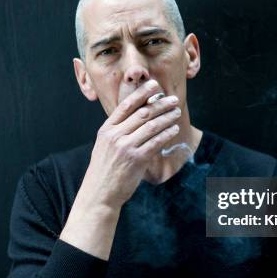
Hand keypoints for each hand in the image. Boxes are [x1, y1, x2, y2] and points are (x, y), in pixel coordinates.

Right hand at [79, 79, 180, 208]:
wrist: (100, 192)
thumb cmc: (104, 169)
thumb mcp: (105, 145)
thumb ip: (118, 131)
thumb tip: (138, 117)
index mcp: (106, 129)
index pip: (126, 105)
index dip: (142, 93)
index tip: (154, 85)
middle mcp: (115, 136)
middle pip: (142, 113)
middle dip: (160, 104)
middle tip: (173, 99)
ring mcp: (126, 147)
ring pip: (151, 126)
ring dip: (167, 117)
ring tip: (176, 112)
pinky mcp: (136, 159)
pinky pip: (155, 142)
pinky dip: (166, 134)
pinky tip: (174, 129)